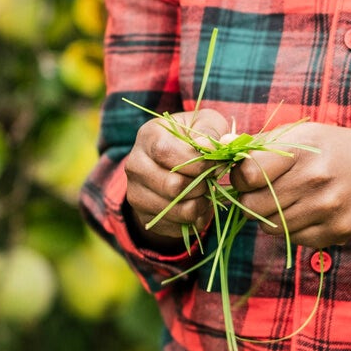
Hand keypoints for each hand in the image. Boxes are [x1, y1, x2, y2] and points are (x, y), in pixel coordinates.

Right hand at [124, 107, 233, 240]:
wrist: (176, 162)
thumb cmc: (195, 138)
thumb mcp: (206, 123)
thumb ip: (210, 131)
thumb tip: (207, 147)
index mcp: (148, 136)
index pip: (165, 152)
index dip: (195, 163)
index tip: (215, 164)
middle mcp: (135, 165)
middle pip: (170, 185)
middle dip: (200, 186)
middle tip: (211, 180)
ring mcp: (136, 192)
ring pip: (173, 209)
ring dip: (199, 205)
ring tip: (206, 193)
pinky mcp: (143, 215)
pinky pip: (174, 226)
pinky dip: (193, 220)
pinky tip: (197, 205)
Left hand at [229, 121, 350, 247]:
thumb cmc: (333, 150)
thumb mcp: (302, 134)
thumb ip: (260, 144)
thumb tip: (220, 147)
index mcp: (303, 149)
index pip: (247, 174)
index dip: (239, 177)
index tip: (247, 175)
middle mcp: (315, 180)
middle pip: (253, 205)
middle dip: (250, 200)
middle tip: (261, 191)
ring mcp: (326, 209)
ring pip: (268, 227)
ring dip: (269, 215)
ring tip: (286, 199)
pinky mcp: (334, 233)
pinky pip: (291, 238)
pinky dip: (291, 228)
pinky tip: (307, 210)